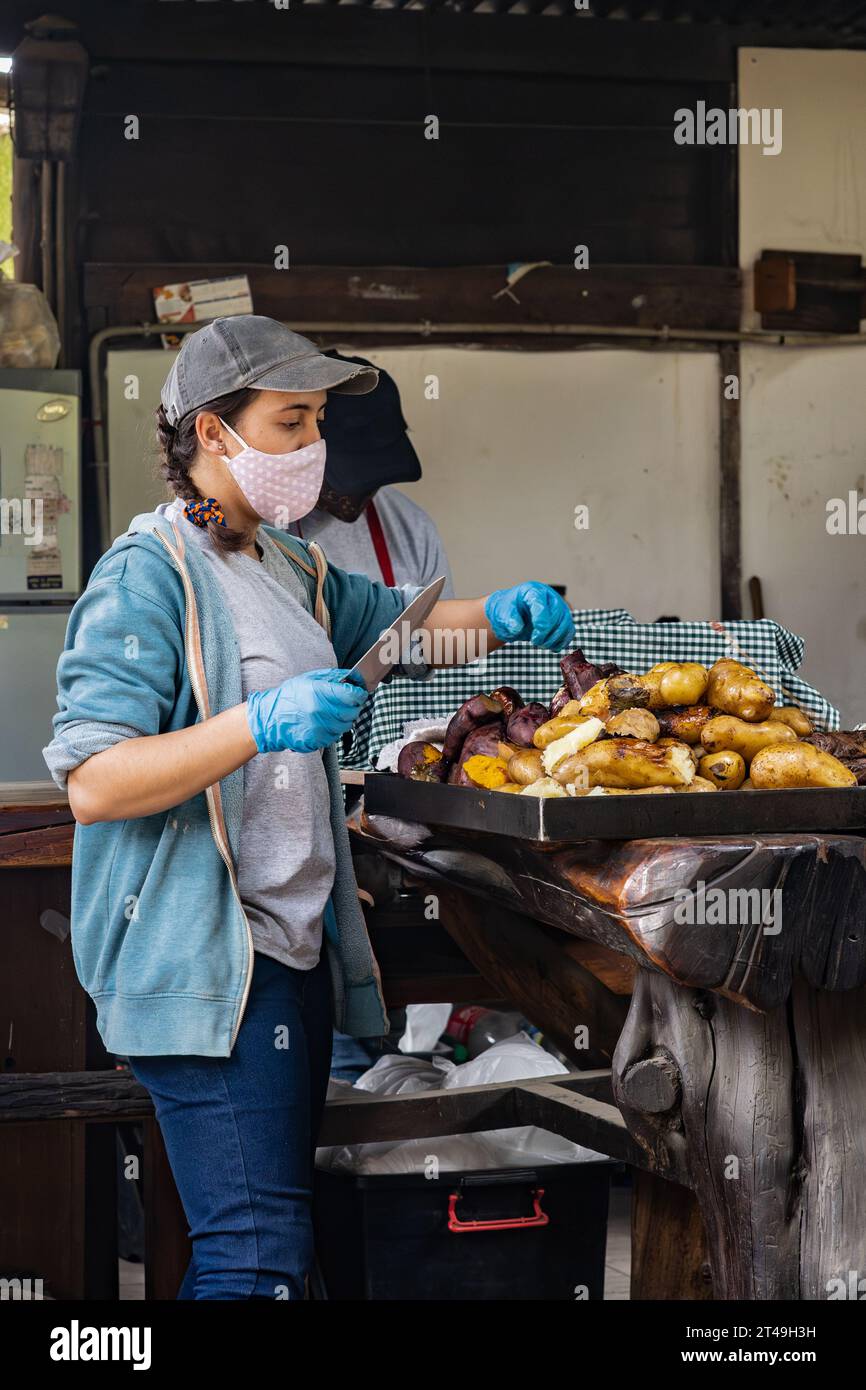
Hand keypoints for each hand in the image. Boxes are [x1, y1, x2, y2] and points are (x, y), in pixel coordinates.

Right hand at [246, 668, 367, 754]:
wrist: (270, 718)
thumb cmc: (289, 697)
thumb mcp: (310, 678)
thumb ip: (334, 677)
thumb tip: (355, 678)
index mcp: (318, 693)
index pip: (352, 695)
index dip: (359, 693)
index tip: (359, 692)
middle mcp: (319, 712)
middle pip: (352, 711)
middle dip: (354, 706)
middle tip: (347, 701)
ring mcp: (318, 728)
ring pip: (346, 725)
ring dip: (344, 718)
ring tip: (331, 712)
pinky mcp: (316, 741)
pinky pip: (335, 735)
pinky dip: (334, 729)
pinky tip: (323, 722)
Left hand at [484, 582, 573, 649]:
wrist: (513, 614)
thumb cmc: (508, 612)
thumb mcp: (502, 613)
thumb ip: (508, 619)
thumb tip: (517, 627)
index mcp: (533, 591)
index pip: (541, 605)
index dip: (540, 622)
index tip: (534, 637)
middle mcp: (550, 597)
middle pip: (556, 615)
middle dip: (546, 633)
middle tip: (535, 641)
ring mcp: (559, 607)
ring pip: (566, 624)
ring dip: (554, 639)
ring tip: (541, 644)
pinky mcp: (563, 619)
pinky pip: (569, 632)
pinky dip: (561, 642)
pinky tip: (549, 646)